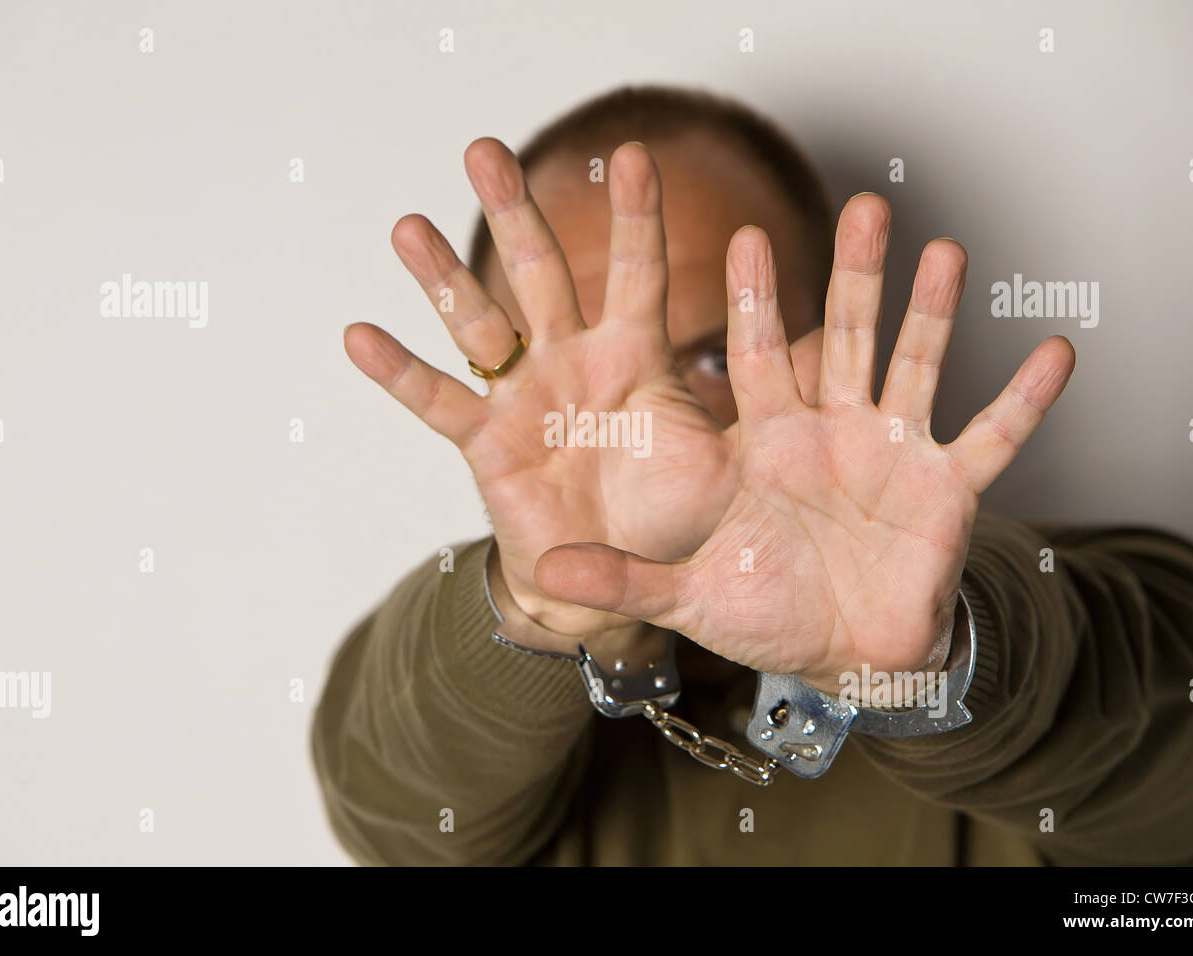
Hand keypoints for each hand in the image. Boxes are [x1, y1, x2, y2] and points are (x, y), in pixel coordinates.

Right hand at [344, 139, 765, 644]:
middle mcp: (572, 360)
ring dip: (443, 277)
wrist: (615, 578)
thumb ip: (763, 399)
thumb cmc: (671, 514)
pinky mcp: (486, 442)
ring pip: (477, 322)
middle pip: (539, 273)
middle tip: (485, 149)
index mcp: (634, 355)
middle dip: (515, 211)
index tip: (635, 153)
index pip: (636, 273)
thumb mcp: (728, 454)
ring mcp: (523, 396)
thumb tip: (832, 342)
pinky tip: (360, 334)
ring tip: (409, 226)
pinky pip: (438, 403)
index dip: (635, 217)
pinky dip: (400, 374)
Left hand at [534, 196, 1074, 690]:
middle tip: (862, 206)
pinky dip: (1024, 402)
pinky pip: (992, 438)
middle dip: (853, 277)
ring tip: (946, 251)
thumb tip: (542, 571)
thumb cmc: (765, 610)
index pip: (758, 358)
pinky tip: (1056, 353)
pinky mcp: (946, 490)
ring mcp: (893, 454)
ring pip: (916, 367)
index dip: (754, 304)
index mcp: (767, 443)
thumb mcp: (685, 592)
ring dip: (933, 312)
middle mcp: (832, 431)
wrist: (838, 654)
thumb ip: (621, 576)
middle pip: (845, 339)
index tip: (745, 239)